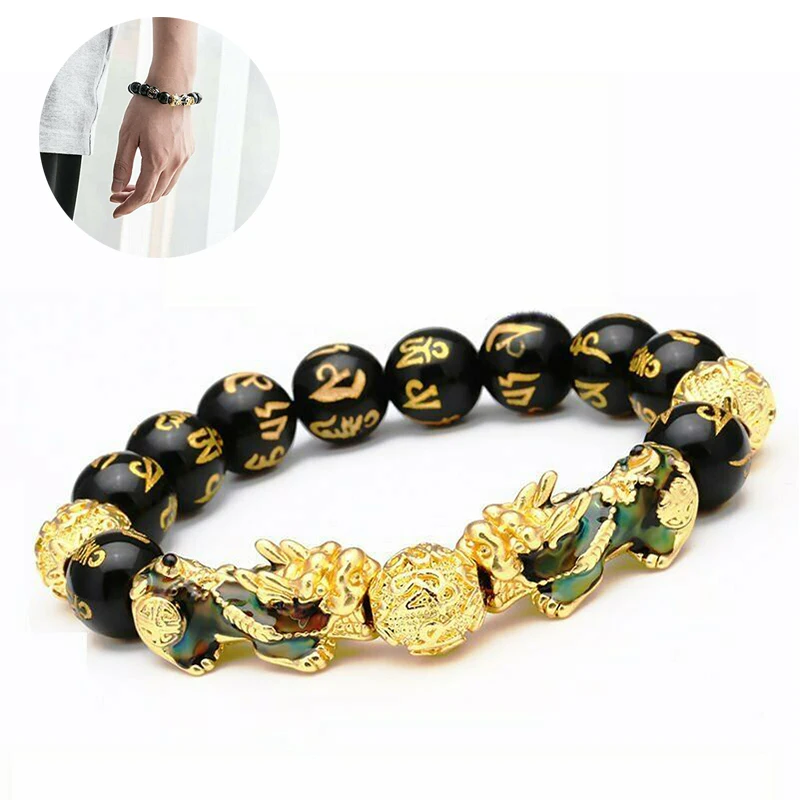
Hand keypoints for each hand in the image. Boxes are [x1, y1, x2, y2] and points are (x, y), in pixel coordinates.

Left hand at [111, 92, 194, 217]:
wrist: (171, 89)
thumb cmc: (145, 108)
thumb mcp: (126, 135)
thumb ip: (121, 164)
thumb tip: (116, 188)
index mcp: (157, 160)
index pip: (142, 194)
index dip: (128, 206)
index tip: (116, 211)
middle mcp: (174, 164)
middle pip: (154, 195)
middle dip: (135, 200)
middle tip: (117, 195)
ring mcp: (183, 160)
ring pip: (166, 188)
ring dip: (148, 192)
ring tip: (131, 186)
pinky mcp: (188, 153)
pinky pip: (174, 175)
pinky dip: (159, 181)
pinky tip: (148, 172)